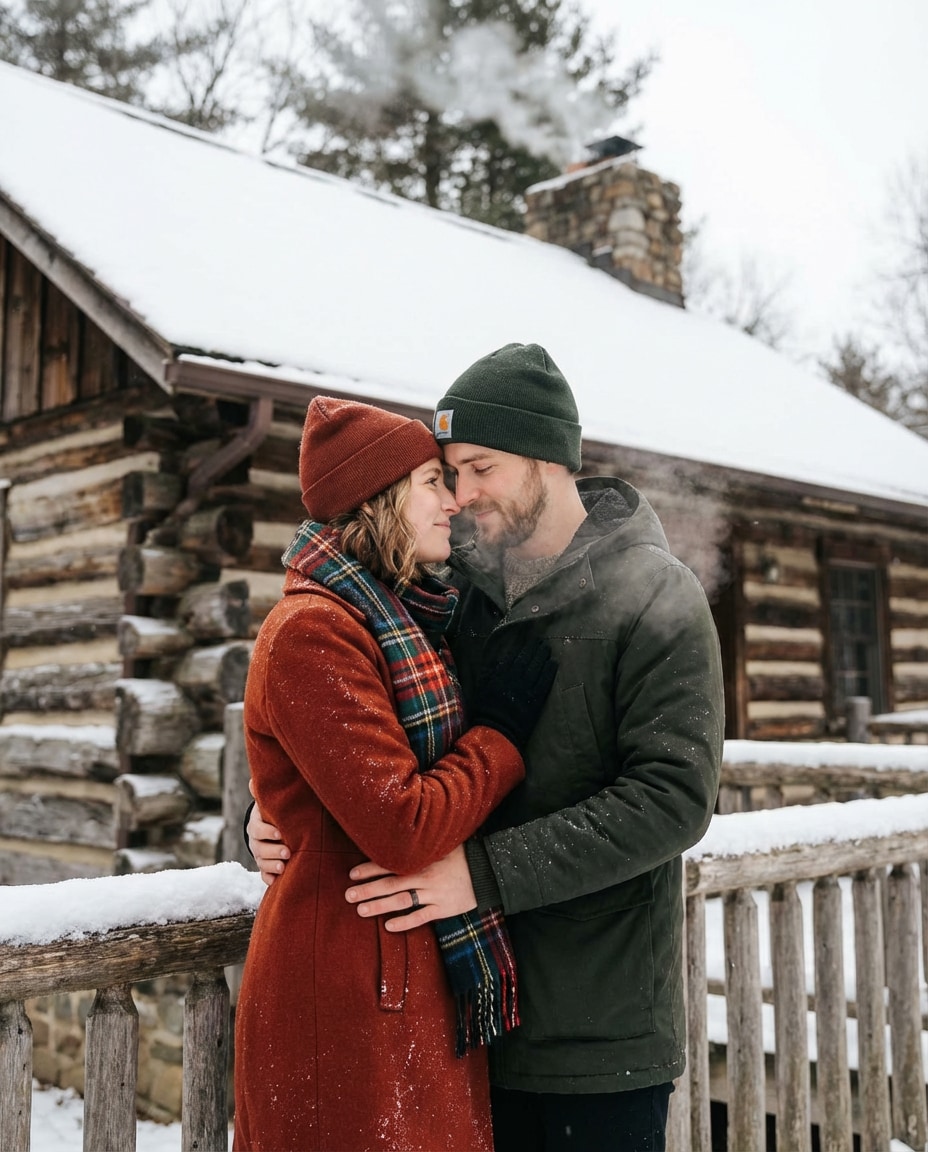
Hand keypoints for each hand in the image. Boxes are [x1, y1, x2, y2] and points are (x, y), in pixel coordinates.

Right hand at [246, 795, 289, 886]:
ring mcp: (259, 855)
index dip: (267, 832)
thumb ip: (264, 794)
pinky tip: (275, 882)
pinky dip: (268, 878)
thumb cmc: (275, 813)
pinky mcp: (264, 866)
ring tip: (284, 867)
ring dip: (271, 866)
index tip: (280, 833)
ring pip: (261, 862)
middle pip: (259, 848)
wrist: (273, 826)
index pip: (257, 829)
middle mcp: (255, 841)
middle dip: (273, 851)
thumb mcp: (269, 803)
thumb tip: (253, 781)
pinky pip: (263, 875)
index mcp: (256, 824)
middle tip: (288, 852)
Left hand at [345, 845, 476, 931]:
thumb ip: (422, 845)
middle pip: (390, 883)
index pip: (390, 863)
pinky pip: (421, 917)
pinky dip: (404, 922)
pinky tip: (388, 926)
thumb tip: (398, 838)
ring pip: (402, 901)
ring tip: (361, 910)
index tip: (352, 874)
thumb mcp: (442, 843)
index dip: (370, 869)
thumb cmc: (463, 854)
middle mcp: (425, 875)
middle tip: (348, 895)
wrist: (489, 869)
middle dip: (368, 889)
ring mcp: (434, 893)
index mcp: (423, 859)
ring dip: (380, 906)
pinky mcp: (444, 908)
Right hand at [471, 630, 557, 751]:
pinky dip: (549, 671)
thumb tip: (497, 658)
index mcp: (501, 674)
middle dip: (535, 649)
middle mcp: (514, 678)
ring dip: (543, 657)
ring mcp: (526, 688)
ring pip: (537, 668)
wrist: (497, 730)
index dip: (523, 647)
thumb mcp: (483, 687)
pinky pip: (545, 682)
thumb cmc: (486, 710)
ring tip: (547, 649)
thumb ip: (489, 671)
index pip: (514, 656)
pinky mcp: (536, 699)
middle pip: (527, 659)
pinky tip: (553, 663)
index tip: (529, 640)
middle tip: (541, 642)